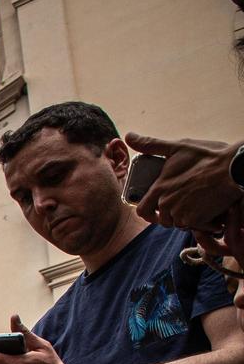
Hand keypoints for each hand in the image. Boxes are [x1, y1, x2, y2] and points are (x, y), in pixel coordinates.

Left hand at [124, 133, 243, 230]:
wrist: (234, 168)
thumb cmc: (208, 156)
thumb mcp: (177, 146)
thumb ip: (151, 145)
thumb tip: (129, 136)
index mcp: (159, 188)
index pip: (142, 210)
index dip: (148, 212)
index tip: (155, 211)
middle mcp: (166, 203)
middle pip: (162, 219)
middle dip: (171, 215)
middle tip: (184, 205)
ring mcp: (180, 213)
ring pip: (178, 223)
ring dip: (186, 218)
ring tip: (197, 205)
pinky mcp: (196, 220)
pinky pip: (194, 226)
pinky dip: (200, 222)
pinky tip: (208, 211)